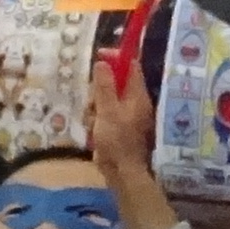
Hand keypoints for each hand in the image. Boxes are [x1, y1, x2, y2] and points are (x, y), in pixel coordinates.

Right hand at [88, 63, 179, 228]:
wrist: (122, 172)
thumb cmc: (117, 140)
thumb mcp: (107, 110)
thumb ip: (105, 86)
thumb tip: (103, 62)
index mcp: (137, 95)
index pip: (130, 66)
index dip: (115, 58)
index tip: (98, 57)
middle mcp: (134, 102)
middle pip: (113, 83)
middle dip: (98, 91)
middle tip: (92, 103)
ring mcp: (125, 115)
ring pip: (104, 100)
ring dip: (94, 108)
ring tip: (92, 123)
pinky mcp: (116, 127)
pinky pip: (102, 115)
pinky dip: (95, 120)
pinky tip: (93, 132)